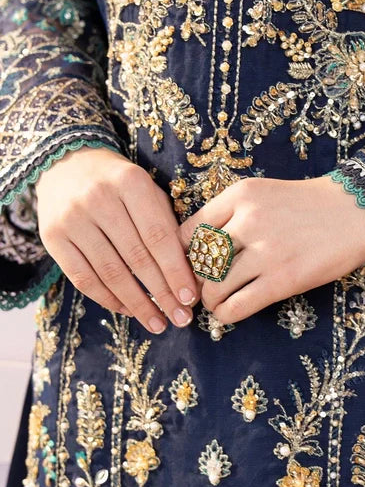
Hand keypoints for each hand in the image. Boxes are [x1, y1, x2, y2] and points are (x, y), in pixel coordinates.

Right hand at [35, 145, 199, 332]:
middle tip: (181, 318)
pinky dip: (108, 299)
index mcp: (131, 183)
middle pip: (136, 258)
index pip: (158, 236)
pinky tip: (128, 310)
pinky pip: (83, 278)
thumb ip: (166, 224)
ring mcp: (71, 219)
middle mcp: (99, 199)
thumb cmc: (120, 183)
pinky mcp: (51, 237)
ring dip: (137, 304)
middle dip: (161, 293)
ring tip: (157, 322)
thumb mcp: (148, 190)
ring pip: (109, 273)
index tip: (190, 298)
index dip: (175, 271)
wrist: (67, 163)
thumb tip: (187, 274)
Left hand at [176, 174, 364, 324]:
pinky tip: (229, 313)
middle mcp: (247, 220)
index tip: (187, 267)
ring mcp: (265, 251)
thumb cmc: (311, 204)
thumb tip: (200, 250)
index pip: (187, 231)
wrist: (360, 210)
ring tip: (216, 303)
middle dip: (192, 282)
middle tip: (198, 291)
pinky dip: (225, 315)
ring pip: (212, 287)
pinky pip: (237, 306)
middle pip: (196, 262)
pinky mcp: (283, 279)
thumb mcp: (264, 192)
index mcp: (240, 195)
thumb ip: (232, 213)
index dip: (180, 256)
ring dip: (208, 302)